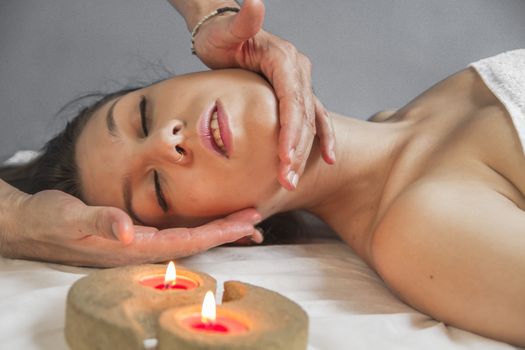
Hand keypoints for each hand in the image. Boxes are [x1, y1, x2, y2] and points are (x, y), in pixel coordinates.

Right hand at [1, 189, 260, 266]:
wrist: (30, 226)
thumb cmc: (48, 220)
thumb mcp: (68, 217)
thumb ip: (98, 222)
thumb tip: (128, 231)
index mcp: (133, 248)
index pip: (187, 242)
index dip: (219, 232)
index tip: (247, 222)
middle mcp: (141, 250)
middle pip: (195, 243)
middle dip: (228, 232)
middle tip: (258, 218)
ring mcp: (138, 244)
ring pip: (188, 239)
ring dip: (217, 230)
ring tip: (245, 222)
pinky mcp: (134, 235)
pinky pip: (174, 232)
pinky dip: (197, 226)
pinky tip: (208, 220)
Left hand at [192, 0, 335, 190]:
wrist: (223, 36)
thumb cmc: (220, 36)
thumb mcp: (226, 30)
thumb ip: (242, 22)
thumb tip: (255, 3)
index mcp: (284, 61)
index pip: (292, 102)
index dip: (291, 132)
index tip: (283, 159)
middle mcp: (298, 72)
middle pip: (304, 118)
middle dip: (297, 152)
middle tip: (287, 182)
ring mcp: (299, 84)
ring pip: (309, 123)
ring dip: (304, 154)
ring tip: (292, 183)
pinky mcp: (294, 94)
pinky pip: (313, 119)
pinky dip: (321, 140)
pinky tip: (327, 160)